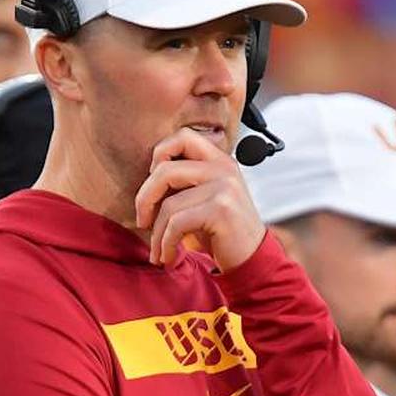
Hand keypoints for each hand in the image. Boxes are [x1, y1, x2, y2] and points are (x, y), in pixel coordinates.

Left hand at [134, 128, 265, 271]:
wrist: (252, 258)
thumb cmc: (222, 230)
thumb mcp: (204, 198)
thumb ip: (183, 182)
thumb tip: (147, 180)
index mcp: (219, 160)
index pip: (182, 136)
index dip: (159, 155)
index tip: (153, 183)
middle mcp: (223, 168)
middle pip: (165, 169)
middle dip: (145, 199)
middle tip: (143, 221)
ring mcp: (224, 187)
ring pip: (169, 204)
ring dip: (157, 233)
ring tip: (158, 250)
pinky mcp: (221, 210)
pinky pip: (177, 223)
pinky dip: (166, 243)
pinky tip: (169, 255)